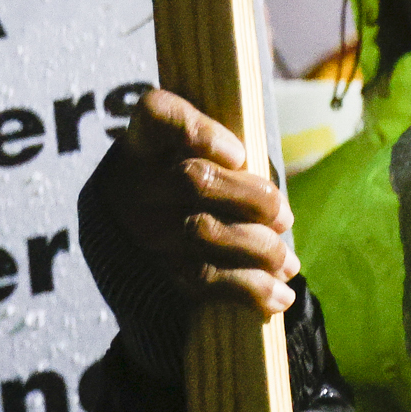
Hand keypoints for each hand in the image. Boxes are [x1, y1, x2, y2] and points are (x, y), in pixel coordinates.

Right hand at [105, 87, 296, 320]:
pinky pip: (203, 280)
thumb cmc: (174, 189)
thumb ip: (221, 158)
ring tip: (288, 264)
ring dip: (260, 250)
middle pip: (196, 179)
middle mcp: (133, 183)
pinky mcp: (151, 272)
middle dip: (255, 200)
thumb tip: (274, 197)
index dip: (199, 129)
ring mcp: (138, 229)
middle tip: (284, 218)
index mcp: (142, 142)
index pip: (157, 115)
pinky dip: (250, 290)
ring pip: (203, 233)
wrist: (122, 248)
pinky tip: (280, 296)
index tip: (239, 152)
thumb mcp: (182, 157)